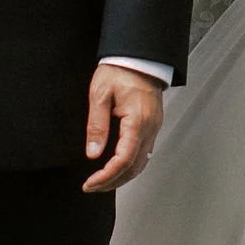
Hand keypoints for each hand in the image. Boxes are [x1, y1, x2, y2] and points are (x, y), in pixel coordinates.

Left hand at [82, 64, 164, 193]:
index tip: (90, 183)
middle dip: (113, 182)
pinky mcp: (152, 126)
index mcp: (137, 120)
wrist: (138, 57)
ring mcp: (154, 128)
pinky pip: (144, 153)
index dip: (106, 176)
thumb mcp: (100, 95)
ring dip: (122, 177)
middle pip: (135, 167)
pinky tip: (117, 168)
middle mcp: (150, 128)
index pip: (124, 159)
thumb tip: (93, 152)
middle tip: (92, 187)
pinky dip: (131, 166)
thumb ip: (96, 125)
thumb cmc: (120, 71)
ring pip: (141, 163)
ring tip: (102, 182)